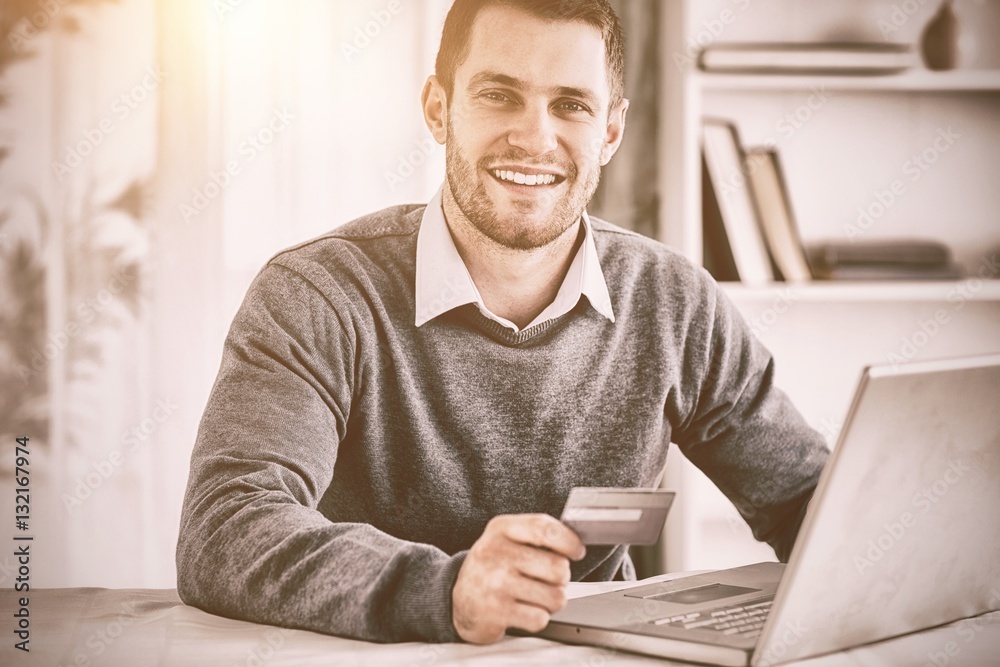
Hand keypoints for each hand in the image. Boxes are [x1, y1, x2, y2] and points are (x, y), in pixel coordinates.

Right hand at [451, 513, 585, 643]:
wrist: (458, 600)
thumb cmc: (492, 567)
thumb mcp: (506, 538)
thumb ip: (537, 533)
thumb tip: (575, 543)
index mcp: (501, 529)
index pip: (545, 528)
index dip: (569, 541)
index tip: (576, 551)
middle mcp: (495, 553)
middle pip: (558, 567)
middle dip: (560, 578)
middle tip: (547, 580)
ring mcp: (495, 583)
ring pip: (555, 596)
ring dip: (551, 600)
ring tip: (535, 596)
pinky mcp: (496, 612)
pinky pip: (540, 618)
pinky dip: (537, 617)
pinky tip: (523, 610)